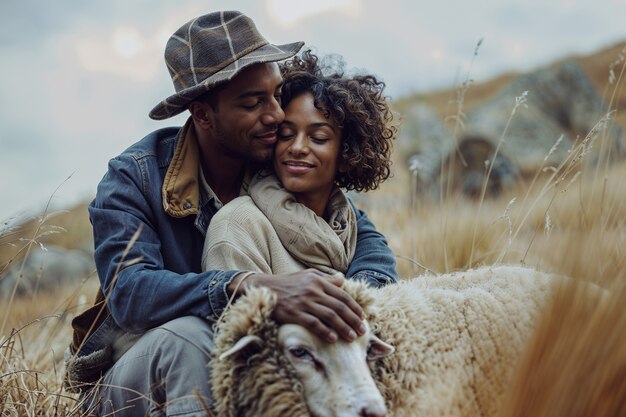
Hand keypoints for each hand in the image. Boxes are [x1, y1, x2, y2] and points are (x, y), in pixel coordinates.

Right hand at [233, 269, 365, 342]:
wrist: (263, 288)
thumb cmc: (287, 283)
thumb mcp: (307, 275)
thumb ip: (325, 278)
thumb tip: (342, 279)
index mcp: (318, 281)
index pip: (342, 295)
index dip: (354, 307)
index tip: (362, 317)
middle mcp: (313, 290)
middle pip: (339, 306)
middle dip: (353, 320)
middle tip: (362, 331)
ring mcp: (304, 302)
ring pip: (329, 316)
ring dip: (343, 327)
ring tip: (352, 337)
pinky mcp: (294, 313)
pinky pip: (313, 324)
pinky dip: (325, 331)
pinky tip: (333, 339)